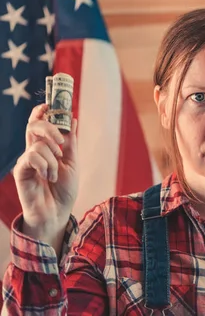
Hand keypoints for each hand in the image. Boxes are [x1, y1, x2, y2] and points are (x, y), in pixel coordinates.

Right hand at [13, 104, 77, 250]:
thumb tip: (72, 118)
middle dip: (50, 128)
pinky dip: (46, 166)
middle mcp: (34, 150)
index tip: (48, 103)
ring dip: (53, 160)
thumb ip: (71, 142)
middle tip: (60, 144)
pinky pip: (32, 157)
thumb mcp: (72, 162)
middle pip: (34, 125)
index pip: (39, 123)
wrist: (58, 212)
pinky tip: (48, 178)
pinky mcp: (21, 171)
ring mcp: (26, 160)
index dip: (41, 111)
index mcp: (46, 147)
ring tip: (55, 175)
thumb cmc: (64, 189)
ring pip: (39, 145)